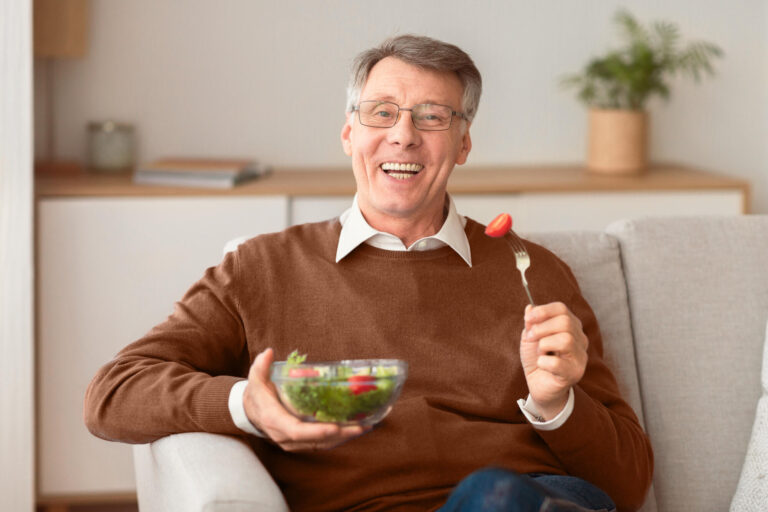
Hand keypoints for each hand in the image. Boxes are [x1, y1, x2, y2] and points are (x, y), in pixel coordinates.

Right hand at [243, 348, 369, 451]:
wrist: (250, 412)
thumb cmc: (257, 394)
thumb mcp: (256, 379)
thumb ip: (261, 367)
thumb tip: (269, 353)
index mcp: (275, 420)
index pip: (296, 431)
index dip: (316, 431)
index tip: (335, 427)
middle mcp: (285, 436)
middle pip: (316, 441)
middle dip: (340, 435)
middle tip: (361, 426)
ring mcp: (294, 443)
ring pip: (322, 445)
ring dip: (344, 438)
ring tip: (365, 427)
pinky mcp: (302, 443)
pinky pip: (322, 444)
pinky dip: (340, 438)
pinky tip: (356, 429)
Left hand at [520, 302, 587, 419]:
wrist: (538, 385)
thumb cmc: (537, 359)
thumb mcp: (530, 338)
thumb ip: (531, 323)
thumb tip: (530, 307)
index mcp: (570, 326)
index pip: (561, 309)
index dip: (543, 311)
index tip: (528, 319)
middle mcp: (580, 339)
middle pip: (565, 322)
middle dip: (541, 329)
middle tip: (530, 338)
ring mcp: (580, 357)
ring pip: (565, 340)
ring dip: (544, 345)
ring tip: (539, 353)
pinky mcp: (575, 373)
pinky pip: (558, 363)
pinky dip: (543, 362)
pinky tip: (542, 365)